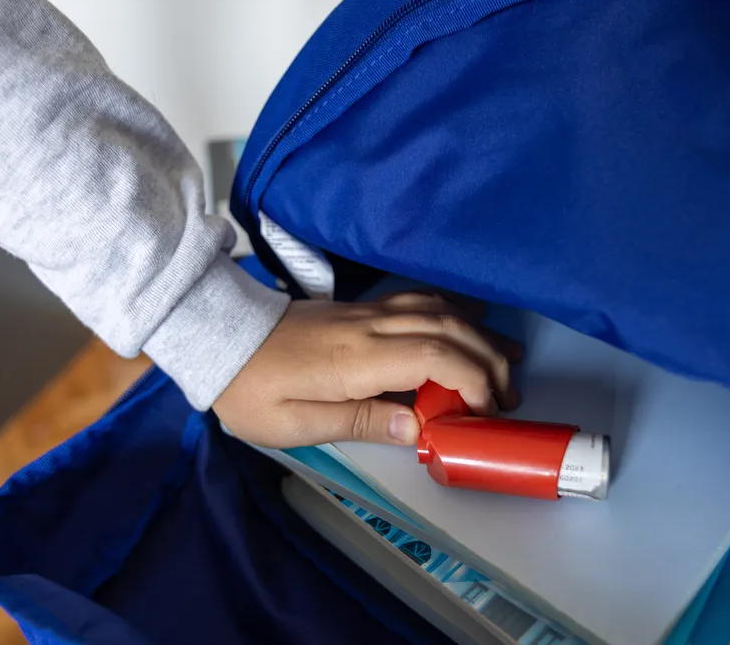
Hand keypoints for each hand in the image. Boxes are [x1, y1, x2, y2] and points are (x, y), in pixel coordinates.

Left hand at [213, 292, 521, 448]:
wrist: (219, 340)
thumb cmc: (252, 390)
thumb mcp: (296, 424)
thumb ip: (360, 423)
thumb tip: (417, 429)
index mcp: (358, 359)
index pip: (437, 357)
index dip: (473, 381)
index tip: (487, 412)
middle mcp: (372, 326)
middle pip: (450, 330)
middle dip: (490, 360)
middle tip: (510, 395)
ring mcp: (368, 312)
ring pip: (440, 310)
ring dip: (479, 333)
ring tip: (508, 358)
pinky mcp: (361, 308)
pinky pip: (419, 300)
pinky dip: (454, 308)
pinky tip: (469, 319)